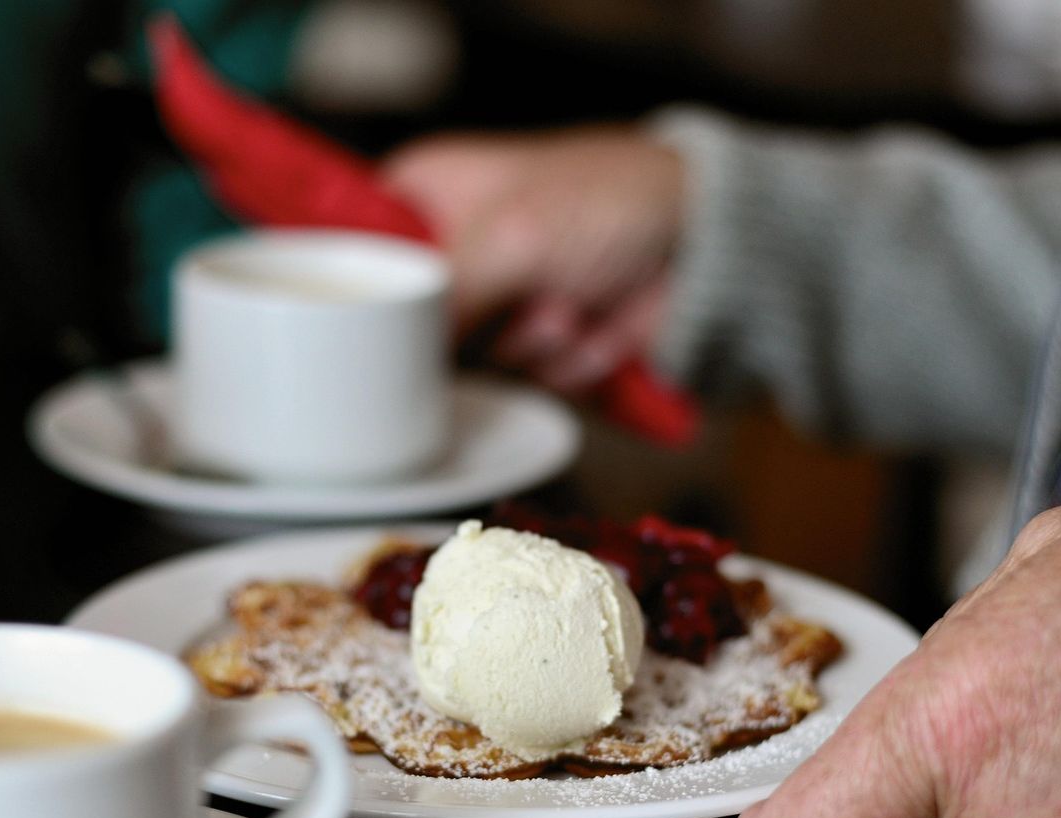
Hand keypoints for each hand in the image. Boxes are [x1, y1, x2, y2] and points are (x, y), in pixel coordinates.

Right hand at [382, 127, 683, 393]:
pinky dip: (566, 362)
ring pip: (472, 364)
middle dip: (477, 327)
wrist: (704, 243)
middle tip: (516, 298)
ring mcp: (496, 302)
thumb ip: (439, 300)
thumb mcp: (509, 238)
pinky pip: (524, 380)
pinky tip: (594, 325)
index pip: (356, 252)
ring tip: (570, 303)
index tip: (383, 325)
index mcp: (426, 194)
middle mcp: (452, 250)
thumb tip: (388, 360)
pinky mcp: (537, 345)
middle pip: (412, 328)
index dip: (368, 297)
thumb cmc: (608, 202)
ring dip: (531, 343)